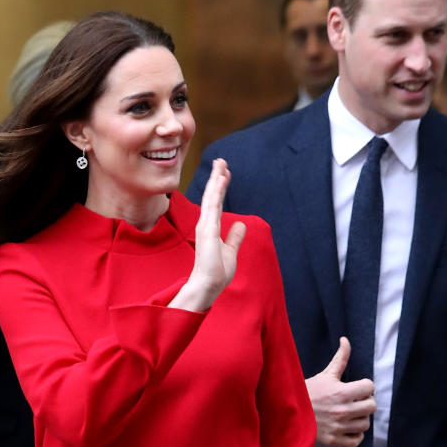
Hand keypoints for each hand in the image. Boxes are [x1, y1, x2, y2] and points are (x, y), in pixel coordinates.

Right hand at [168, 158, 245, 312]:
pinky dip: (216, 192)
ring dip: (216, 180)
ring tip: (221, 164)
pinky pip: (212, 206)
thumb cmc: (216, 273)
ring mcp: (205, 226)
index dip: (221, 188)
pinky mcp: (207, 230)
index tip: (225, 174)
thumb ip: (234, 237)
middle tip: (221, 161)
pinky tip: (220, 179)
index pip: (216, 203)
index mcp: (211, 229)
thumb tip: (240, 224)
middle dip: (217, 178)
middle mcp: (206, 224)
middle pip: (212, 196)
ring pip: (211, 197)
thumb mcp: (230, 251)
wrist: (208, 286)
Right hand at [304, 337, 375, 446]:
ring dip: (361, 418)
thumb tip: (346, 340)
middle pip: (372, 406)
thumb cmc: (308, 392)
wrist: (288, 411)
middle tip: (356, 401)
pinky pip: (356, 441)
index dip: (365, 386)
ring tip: (352, 414)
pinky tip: (349, 427)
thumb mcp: (325, 374)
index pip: (370, 387)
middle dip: (366, 401)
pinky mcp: (334, 440)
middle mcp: (343, 410)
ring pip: (365, 424)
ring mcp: (338, 426)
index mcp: (342, 392)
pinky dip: (356, 435)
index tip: (357, 387)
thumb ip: (340, 358)